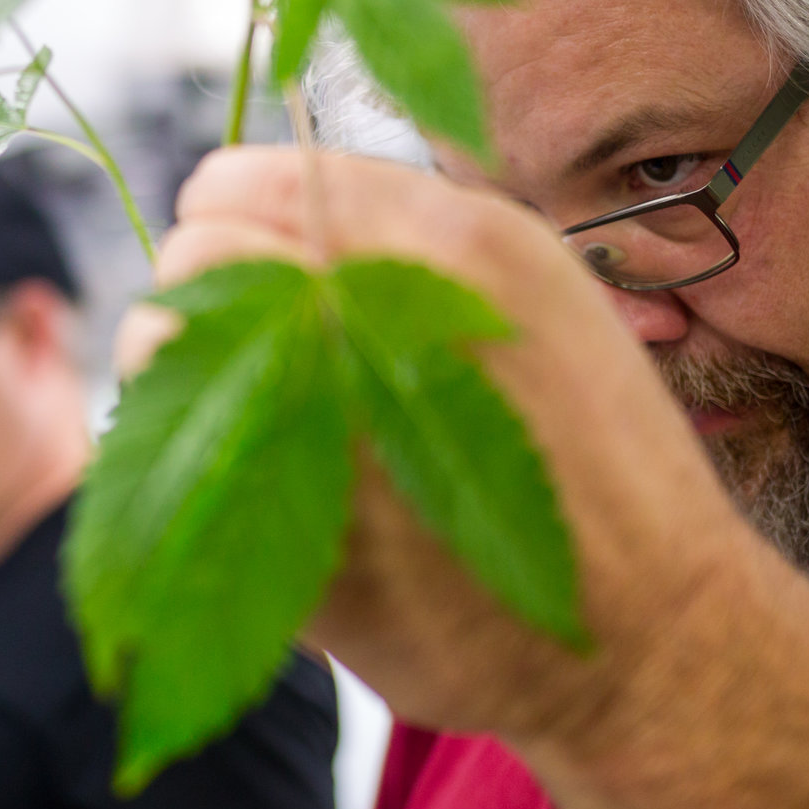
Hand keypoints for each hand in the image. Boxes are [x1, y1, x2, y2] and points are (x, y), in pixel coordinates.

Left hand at [126, 146, 769, 754]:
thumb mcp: (531, 295)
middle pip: (191, 256)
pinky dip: (189, 473)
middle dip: (200, 301)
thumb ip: (403, 240)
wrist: (653, 629)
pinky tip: (258, 493)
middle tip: (242, 353)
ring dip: (177, 381)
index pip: (237, 178)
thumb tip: (273, 216)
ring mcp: (328, 420)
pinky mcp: (293, 536)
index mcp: (449, 236)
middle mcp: (383, 311)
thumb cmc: (590, 457)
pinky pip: (168, 468)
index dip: (229, 222)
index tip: (251, 269)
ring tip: (239, 418)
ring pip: (155, 351)